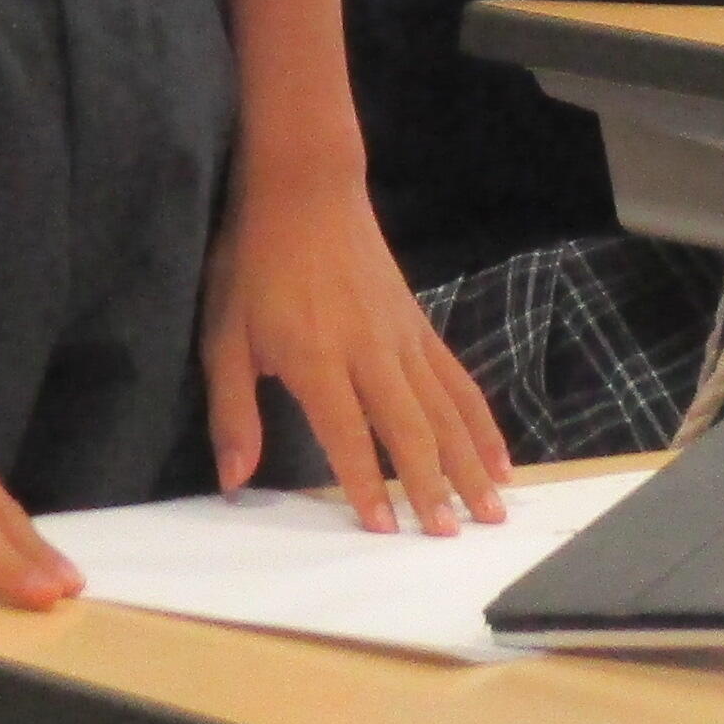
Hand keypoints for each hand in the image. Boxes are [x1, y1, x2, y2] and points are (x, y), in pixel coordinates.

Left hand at [199, 163, 511, 527]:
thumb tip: (234, 480)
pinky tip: (499, 458)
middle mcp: (369, 351)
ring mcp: (403, 338)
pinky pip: (458, 381)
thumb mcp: (224, 334)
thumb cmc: (255, 262)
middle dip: (432, 486)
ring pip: (445, 410)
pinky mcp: (420, 326)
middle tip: (450, 535)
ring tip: (491, 510)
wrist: (307, 188)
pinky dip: (481, 422)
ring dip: (470, 463)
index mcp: (316, 358)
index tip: (384, 530)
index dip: (365, 484)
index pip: (348, 434)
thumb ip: (232, 411)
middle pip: (410, 428)